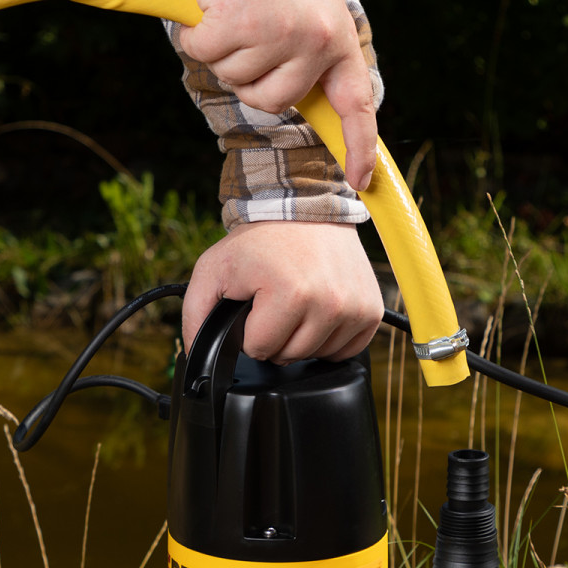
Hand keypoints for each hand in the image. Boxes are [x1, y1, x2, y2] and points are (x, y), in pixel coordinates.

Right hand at [181, 0, 377, 193]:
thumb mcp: (310, 8)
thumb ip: (310, 55)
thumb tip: (296, 102)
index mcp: (338, 39)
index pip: (356, 103)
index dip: (359, 146)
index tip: (359, 180)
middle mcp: (315, 40)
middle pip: (272, 102)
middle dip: (249, 79)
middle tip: (248, 35)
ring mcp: (278, 34)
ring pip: (234, 78)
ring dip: (222, 50)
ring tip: (235, 7)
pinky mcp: (238, 24)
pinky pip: (204, 54)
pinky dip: (196, 34)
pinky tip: (210, 3)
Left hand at [183, 221, 383, 362]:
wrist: (304, 210)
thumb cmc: (259, 241)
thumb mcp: (213, 270)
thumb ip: (195, 315)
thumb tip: (196, 354)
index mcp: (292, 294)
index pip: (260, 350)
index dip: (249, 329)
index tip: (255, 302)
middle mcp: (331, 304)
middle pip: (289, 357)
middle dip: (275, 335)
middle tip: (274, 300)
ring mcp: (356, 309)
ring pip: (316, 357)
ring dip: (301, 338)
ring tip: (297, 302)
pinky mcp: (371, 311)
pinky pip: (345, 351)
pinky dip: (329, 339)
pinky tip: (318, 311)